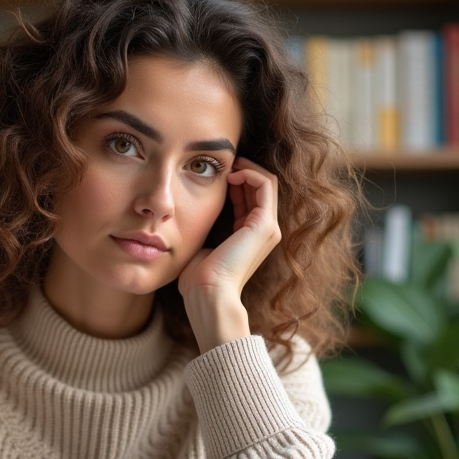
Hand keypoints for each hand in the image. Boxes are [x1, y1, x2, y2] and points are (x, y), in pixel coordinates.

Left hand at [178, 157, 281, 351]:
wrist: (208, 295)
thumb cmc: (199, 278)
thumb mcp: (201, 243)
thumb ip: (204, 226)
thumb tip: (190, 213)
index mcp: (250, 235)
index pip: (251, 196)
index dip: (236, 179)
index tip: (216, 173)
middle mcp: (265, 230)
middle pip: (261, 186)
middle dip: (243, 169)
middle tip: (223, 163)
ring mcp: (268, 227)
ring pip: (266, 181)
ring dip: (247, 168)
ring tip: (227, 166)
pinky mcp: (264, 225)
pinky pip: (265, 185)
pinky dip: (249, 173)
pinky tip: (230, 174)